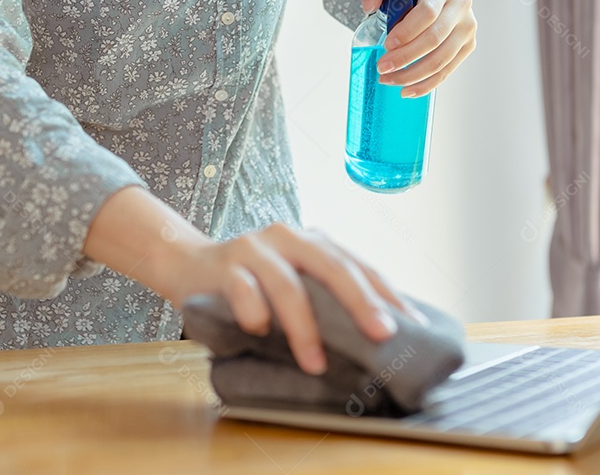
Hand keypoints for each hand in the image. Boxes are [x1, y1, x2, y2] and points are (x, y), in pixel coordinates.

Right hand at [161, 223, 423, 375]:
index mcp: (313, 241)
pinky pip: (243, 290)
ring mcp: (255, 249)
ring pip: (289, 286)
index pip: (359, 266)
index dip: (387, 295)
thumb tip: (374, 342)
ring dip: (304, 328)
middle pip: (333, 266)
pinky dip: (255, 313)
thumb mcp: (292, 283)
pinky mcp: (224, 266)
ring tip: (315, 363)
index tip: (413, 327)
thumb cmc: (252, 283)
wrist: (186, 262)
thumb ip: (322, 300)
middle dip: (360, 302)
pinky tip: (259, 331)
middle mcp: (289, 237)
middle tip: (381, 335)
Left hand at [359, 0, 476, 96]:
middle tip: (382, 68)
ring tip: (389, 80)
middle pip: (435, 39)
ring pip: (442, 59)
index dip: (408, 31)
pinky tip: (408, 89)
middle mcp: (460, 6)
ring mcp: (467, 27)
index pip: (428, 12)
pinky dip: (426, 84)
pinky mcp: (467, 45)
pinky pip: (447, 70)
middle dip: (406, 57)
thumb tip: (369, 6)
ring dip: (413, 75)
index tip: (387, 44)